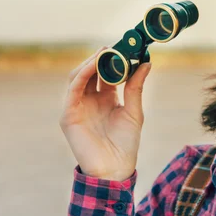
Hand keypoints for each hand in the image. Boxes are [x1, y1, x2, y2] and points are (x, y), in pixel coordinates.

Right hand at [59, 46, 151, 179]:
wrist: (115, 169)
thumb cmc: (126, 144)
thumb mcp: (134, 111)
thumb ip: (136, 87)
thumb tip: (146, 63)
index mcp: (106, 98)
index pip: (106, 73)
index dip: (115, 60)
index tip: (128, 46)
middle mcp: (90, 100)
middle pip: (92, 71)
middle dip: (102, 57)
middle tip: (117, 45)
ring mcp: (78, 106)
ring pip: (79, 76)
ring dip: (91, 61)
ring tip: (106, 51)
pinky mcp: (69, 114)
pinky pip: (73, 89)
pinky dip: (83, 74)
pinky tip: (95, 64)